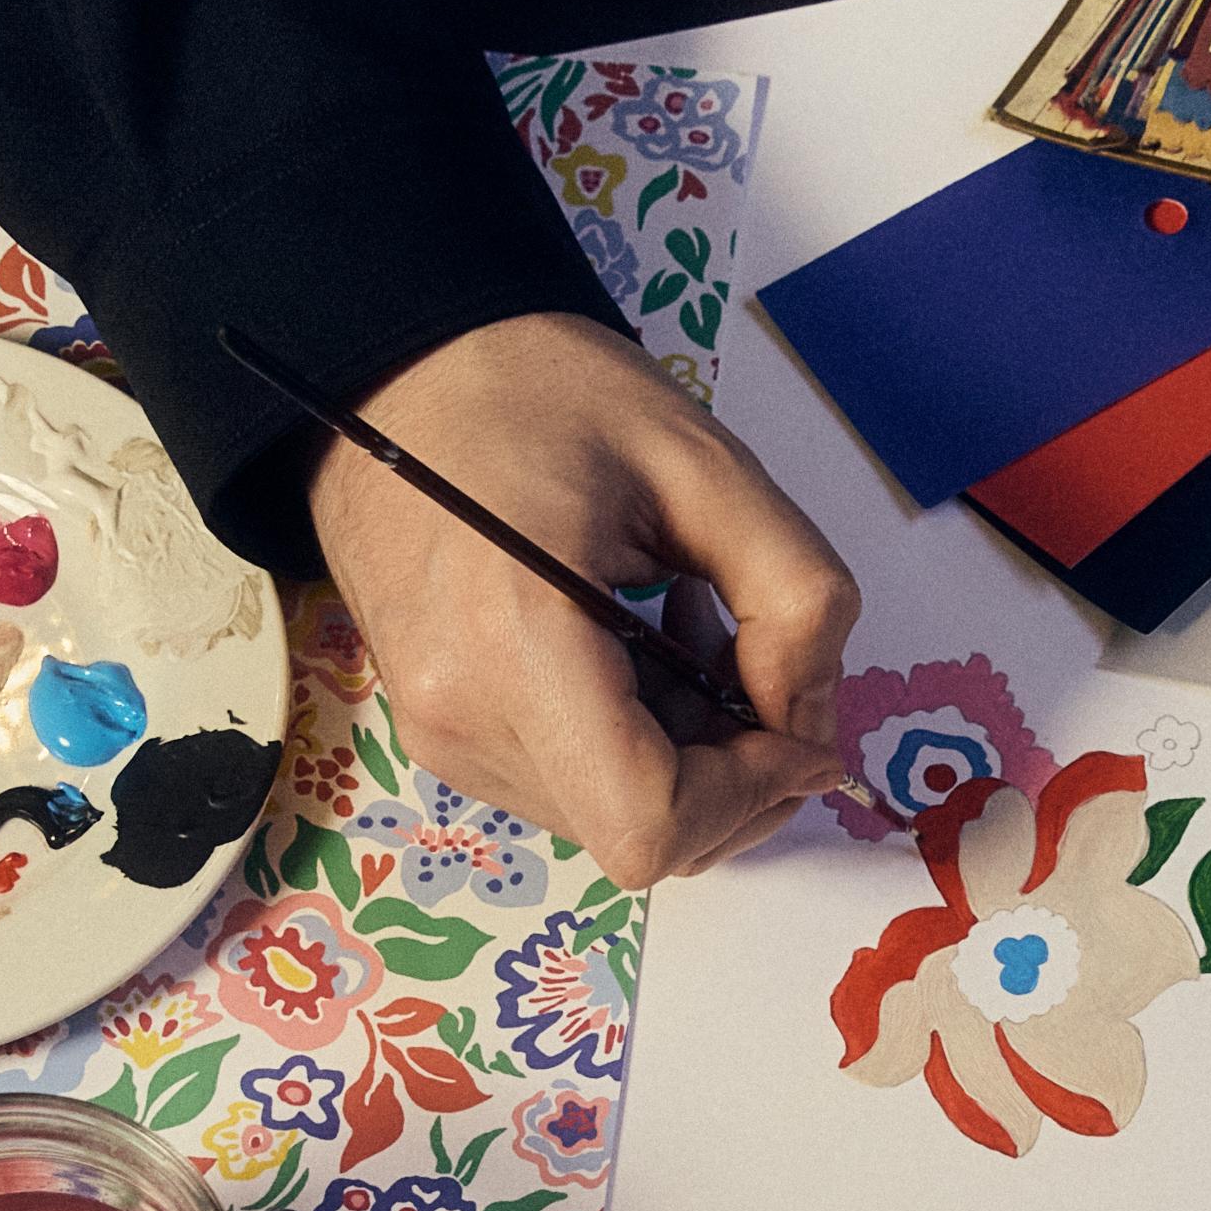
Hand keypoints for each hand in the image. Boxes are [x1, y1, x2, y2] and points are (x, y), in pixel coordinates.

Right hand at [300, 310, 857, 884]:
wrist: (399, 375)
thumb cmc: (543, 394)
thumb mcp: (709, 466)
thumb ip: (797, 598)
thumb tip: (811, 722)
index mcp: (518, 644)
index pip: (650, 824)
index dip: (751, 794)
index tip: (797, 723)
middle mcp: (461, 716)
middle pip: (639, 835)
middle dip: (728, 769)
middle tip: (742, 647)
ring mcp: (439, 733)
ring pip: (608, 816)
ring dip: (682, 752)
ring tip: (675, 623)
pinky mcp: (437, 729)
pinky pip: (567, 782)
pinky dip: (630, 740)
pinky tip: (629, 640)